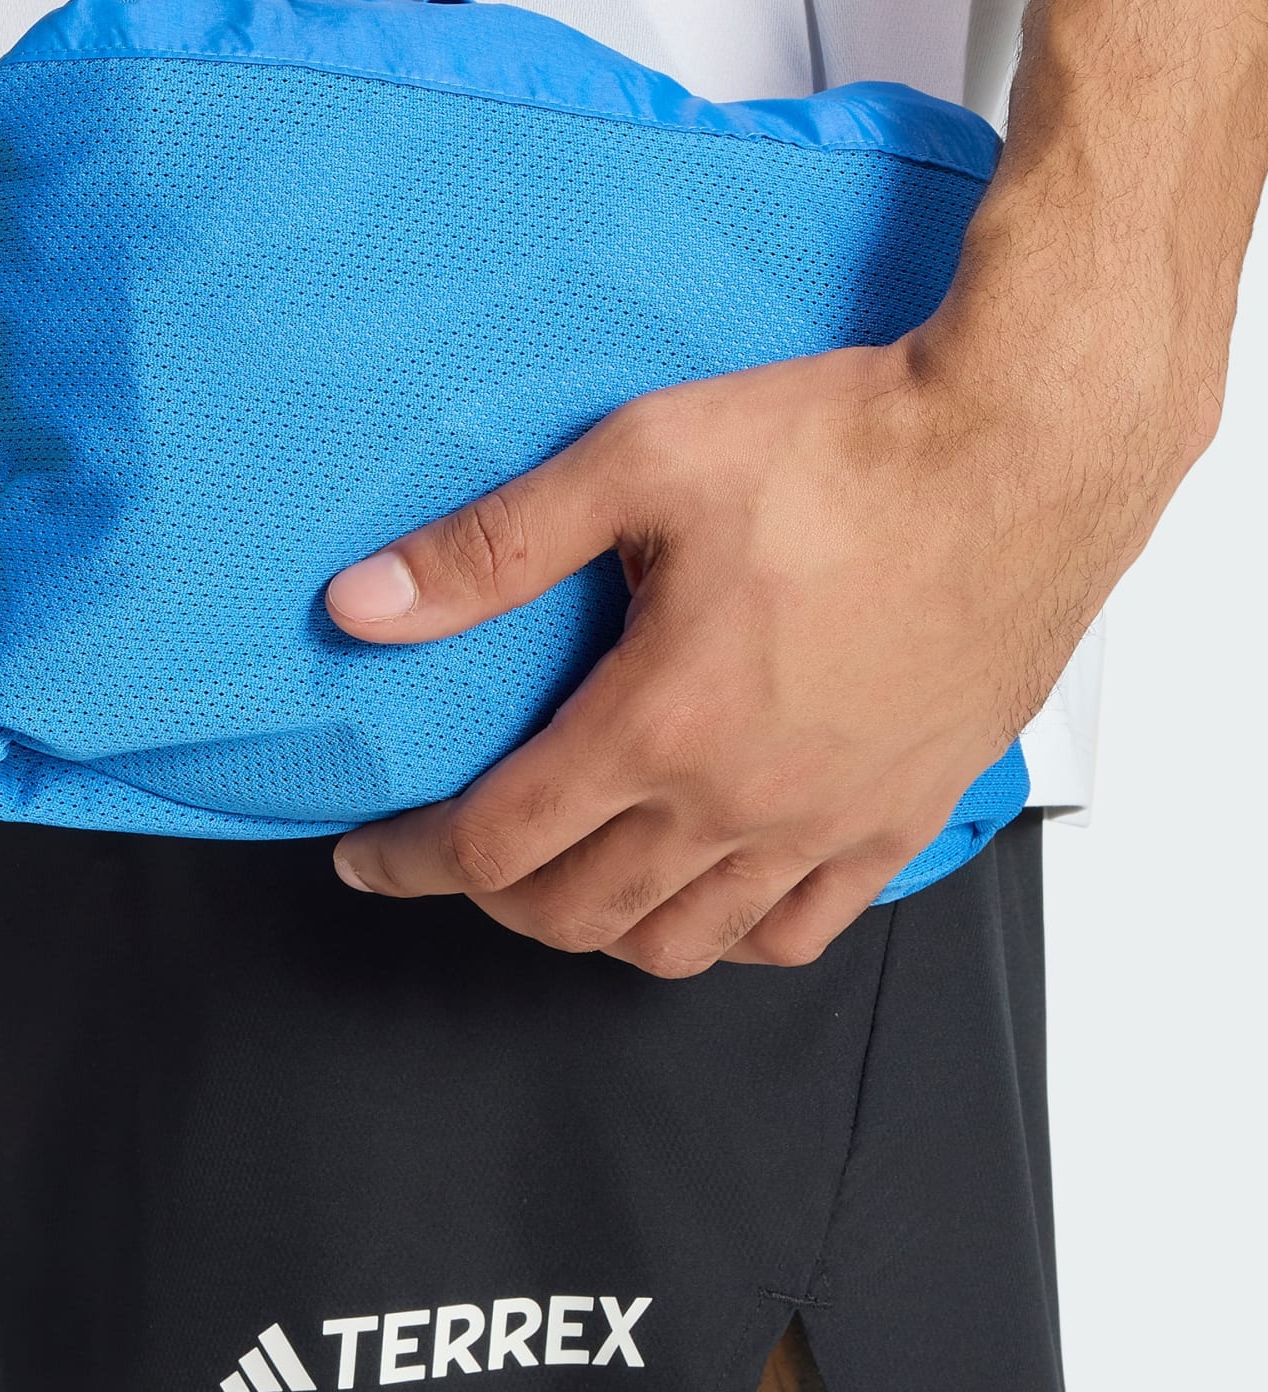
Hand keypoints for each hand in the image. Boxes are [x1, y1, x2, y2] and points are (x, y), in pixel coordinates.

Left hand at [324, 329, 1167, 974]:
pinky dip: (723, 937)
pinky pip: (794, 934)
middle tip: (458, 857)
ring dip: (593, 927)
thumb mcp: (638, 463)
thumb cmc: (849, 447)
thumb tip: (365, 604)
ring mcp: (825, 825)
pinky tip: (696, 897)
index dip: (409, 862)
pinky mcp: (898, 819)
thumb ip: (490, 547)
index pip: (493, 844)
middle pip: (572, 912)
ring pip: (677, 944)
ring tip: (559, 880)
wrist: (1025, 449)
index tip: (371, 859)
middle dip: (488, 899)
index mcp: (660, 723)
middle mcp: (739, 800)